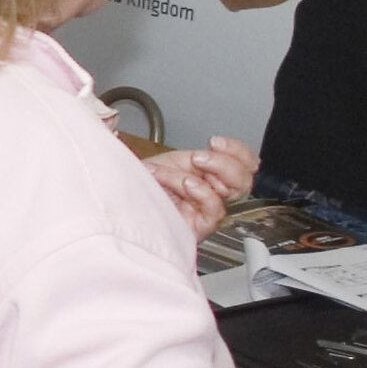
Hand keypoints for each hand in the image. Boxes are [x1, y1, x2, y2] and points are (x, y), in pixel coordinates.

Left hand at [140, 133, 258, 238]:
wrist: (121, 194)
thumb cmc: (144, 181)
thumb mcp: (175, 160)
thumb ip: (203, 158)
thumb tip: (220, 152)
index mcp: (210, 175)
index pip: (244, 164)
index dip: (238, 151)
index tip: (217, 142)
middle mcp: (213, 193)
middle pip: (245, 181)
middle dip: (226, 163)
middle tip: (202, 157)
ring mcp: (207, 210)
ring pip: (232, 192)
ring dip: (207, 174)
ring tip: (187, 168)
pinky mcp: (200, 226)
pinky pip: (215, 209)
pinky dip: (202, 191)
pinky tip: (186, 184)